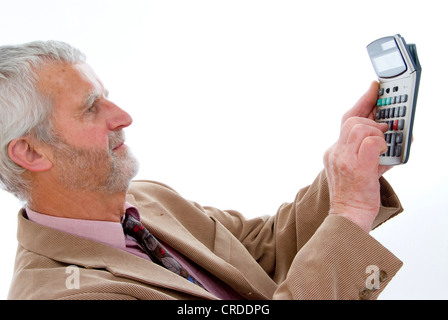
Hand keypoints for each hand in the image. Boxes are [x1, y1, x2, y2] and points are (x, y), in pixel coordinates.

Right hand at [323, 82, 389, 231]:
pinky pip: (372, 141)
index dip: (362, 101)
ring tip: (385, 145)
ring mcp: (343, 159)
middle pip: (352, 120)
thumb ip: (372, 151)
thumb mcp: (363, 169)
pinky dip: (383, 144)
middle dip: (373, 116)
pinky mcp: (356, 166)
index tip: (374, 87)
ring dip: (378, 133)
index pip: (347, 120)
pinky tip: (385, 153)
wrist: (349, 217)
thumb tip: (392, 135)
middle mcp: (335, 152)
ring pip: (360, 127)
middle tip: (389, 121)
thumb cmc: (356, 196)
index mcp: (335, 152)